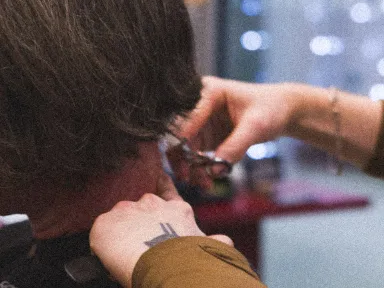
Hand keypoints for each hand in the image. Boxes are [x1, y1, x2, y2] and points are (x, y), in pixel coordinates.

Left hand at [90, 173, 231, 287]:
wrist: (167, 263)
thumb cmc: (190, 259)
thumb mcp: (209, 246)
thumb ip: (217, 240)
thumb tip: (225, 241)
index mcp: (177, 210)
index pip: (168, 190)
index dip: (163, 184)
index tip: (160, 177)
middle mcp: (153, 204)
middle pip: (141, 206)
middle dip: (139, 221)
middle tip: (141, 241)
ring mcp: (129, 210)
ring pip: (120, 218)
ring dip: (121, 231)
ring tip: (123, 250)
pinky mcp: (106, 223)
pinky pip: (100, 231)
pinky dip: (102, 243)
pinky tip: (106, 253)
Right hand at [175, 77, 301, 171]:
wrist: (284, 112)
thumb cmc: (272, 109)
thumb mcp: (256, 126)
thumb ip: (235, 146)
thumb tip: (214, 168)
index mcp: (208, 91)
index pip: (187, 119)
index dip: (183, 143)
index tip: (185, 166)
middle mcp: (199, 104)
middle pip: (179, 135)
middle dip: (184, 159)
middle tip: (191, 180)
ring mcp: (201, 120)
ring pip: (185, 149)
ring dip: (191, 168)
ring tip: (204, 185)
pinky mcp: (207, 135)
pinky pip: (195, 154)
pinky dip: (199, 168)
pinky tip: (208, 180)